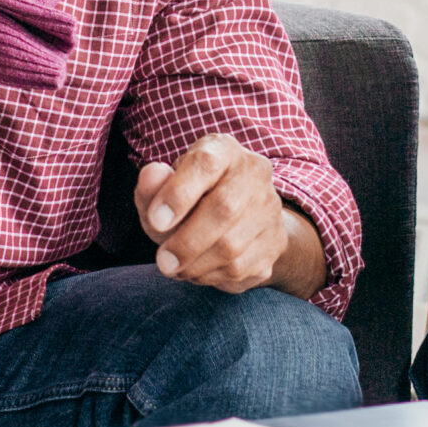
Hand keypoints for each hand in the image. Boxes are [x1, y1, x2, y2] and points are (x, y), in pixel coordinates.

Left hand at [132, 133, 325, 298]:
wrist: (234, 220)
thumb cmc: (188, 201)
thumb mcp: (163, 190)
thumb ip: (151, 185)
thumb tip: (152, 175)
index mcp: (223, 150)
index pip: (206, 164)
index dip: (178, 194)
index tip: (156, 221)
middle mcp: (254, 173)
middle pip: (225, 208)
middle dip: (187, 241)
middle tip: (163, 262)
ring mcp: (269, 209)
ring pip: (233, 246)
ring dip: (196, 264)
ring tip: (175, 267)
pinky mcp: (275, 243)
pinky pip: (241, 269)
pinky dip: (211, 276)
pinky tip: (197, 270)